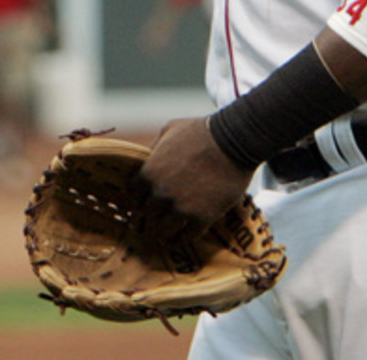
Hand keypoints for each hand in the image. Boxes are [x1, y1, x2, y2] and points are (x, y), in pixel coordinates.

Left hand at [135, 116, 252, 238]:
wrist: (233, 141)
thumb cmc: (200, 131)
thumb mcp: (169, 130)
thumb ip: (155, 147)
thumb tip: (149, 157)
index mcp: (150, 171)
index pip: (133, 194)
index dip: (140, 196)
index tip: (147, 198)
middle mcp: (162, 193)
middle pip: (148, 215)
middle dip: (153, 214)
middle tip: (159, 215)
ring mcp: (182, 207)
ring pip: (164, 231)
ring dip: (167, 231)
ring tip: (171, 230)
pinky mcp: (203, 218)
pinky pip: (188, 236)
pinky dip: (187, 236)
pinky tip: (188, 232)